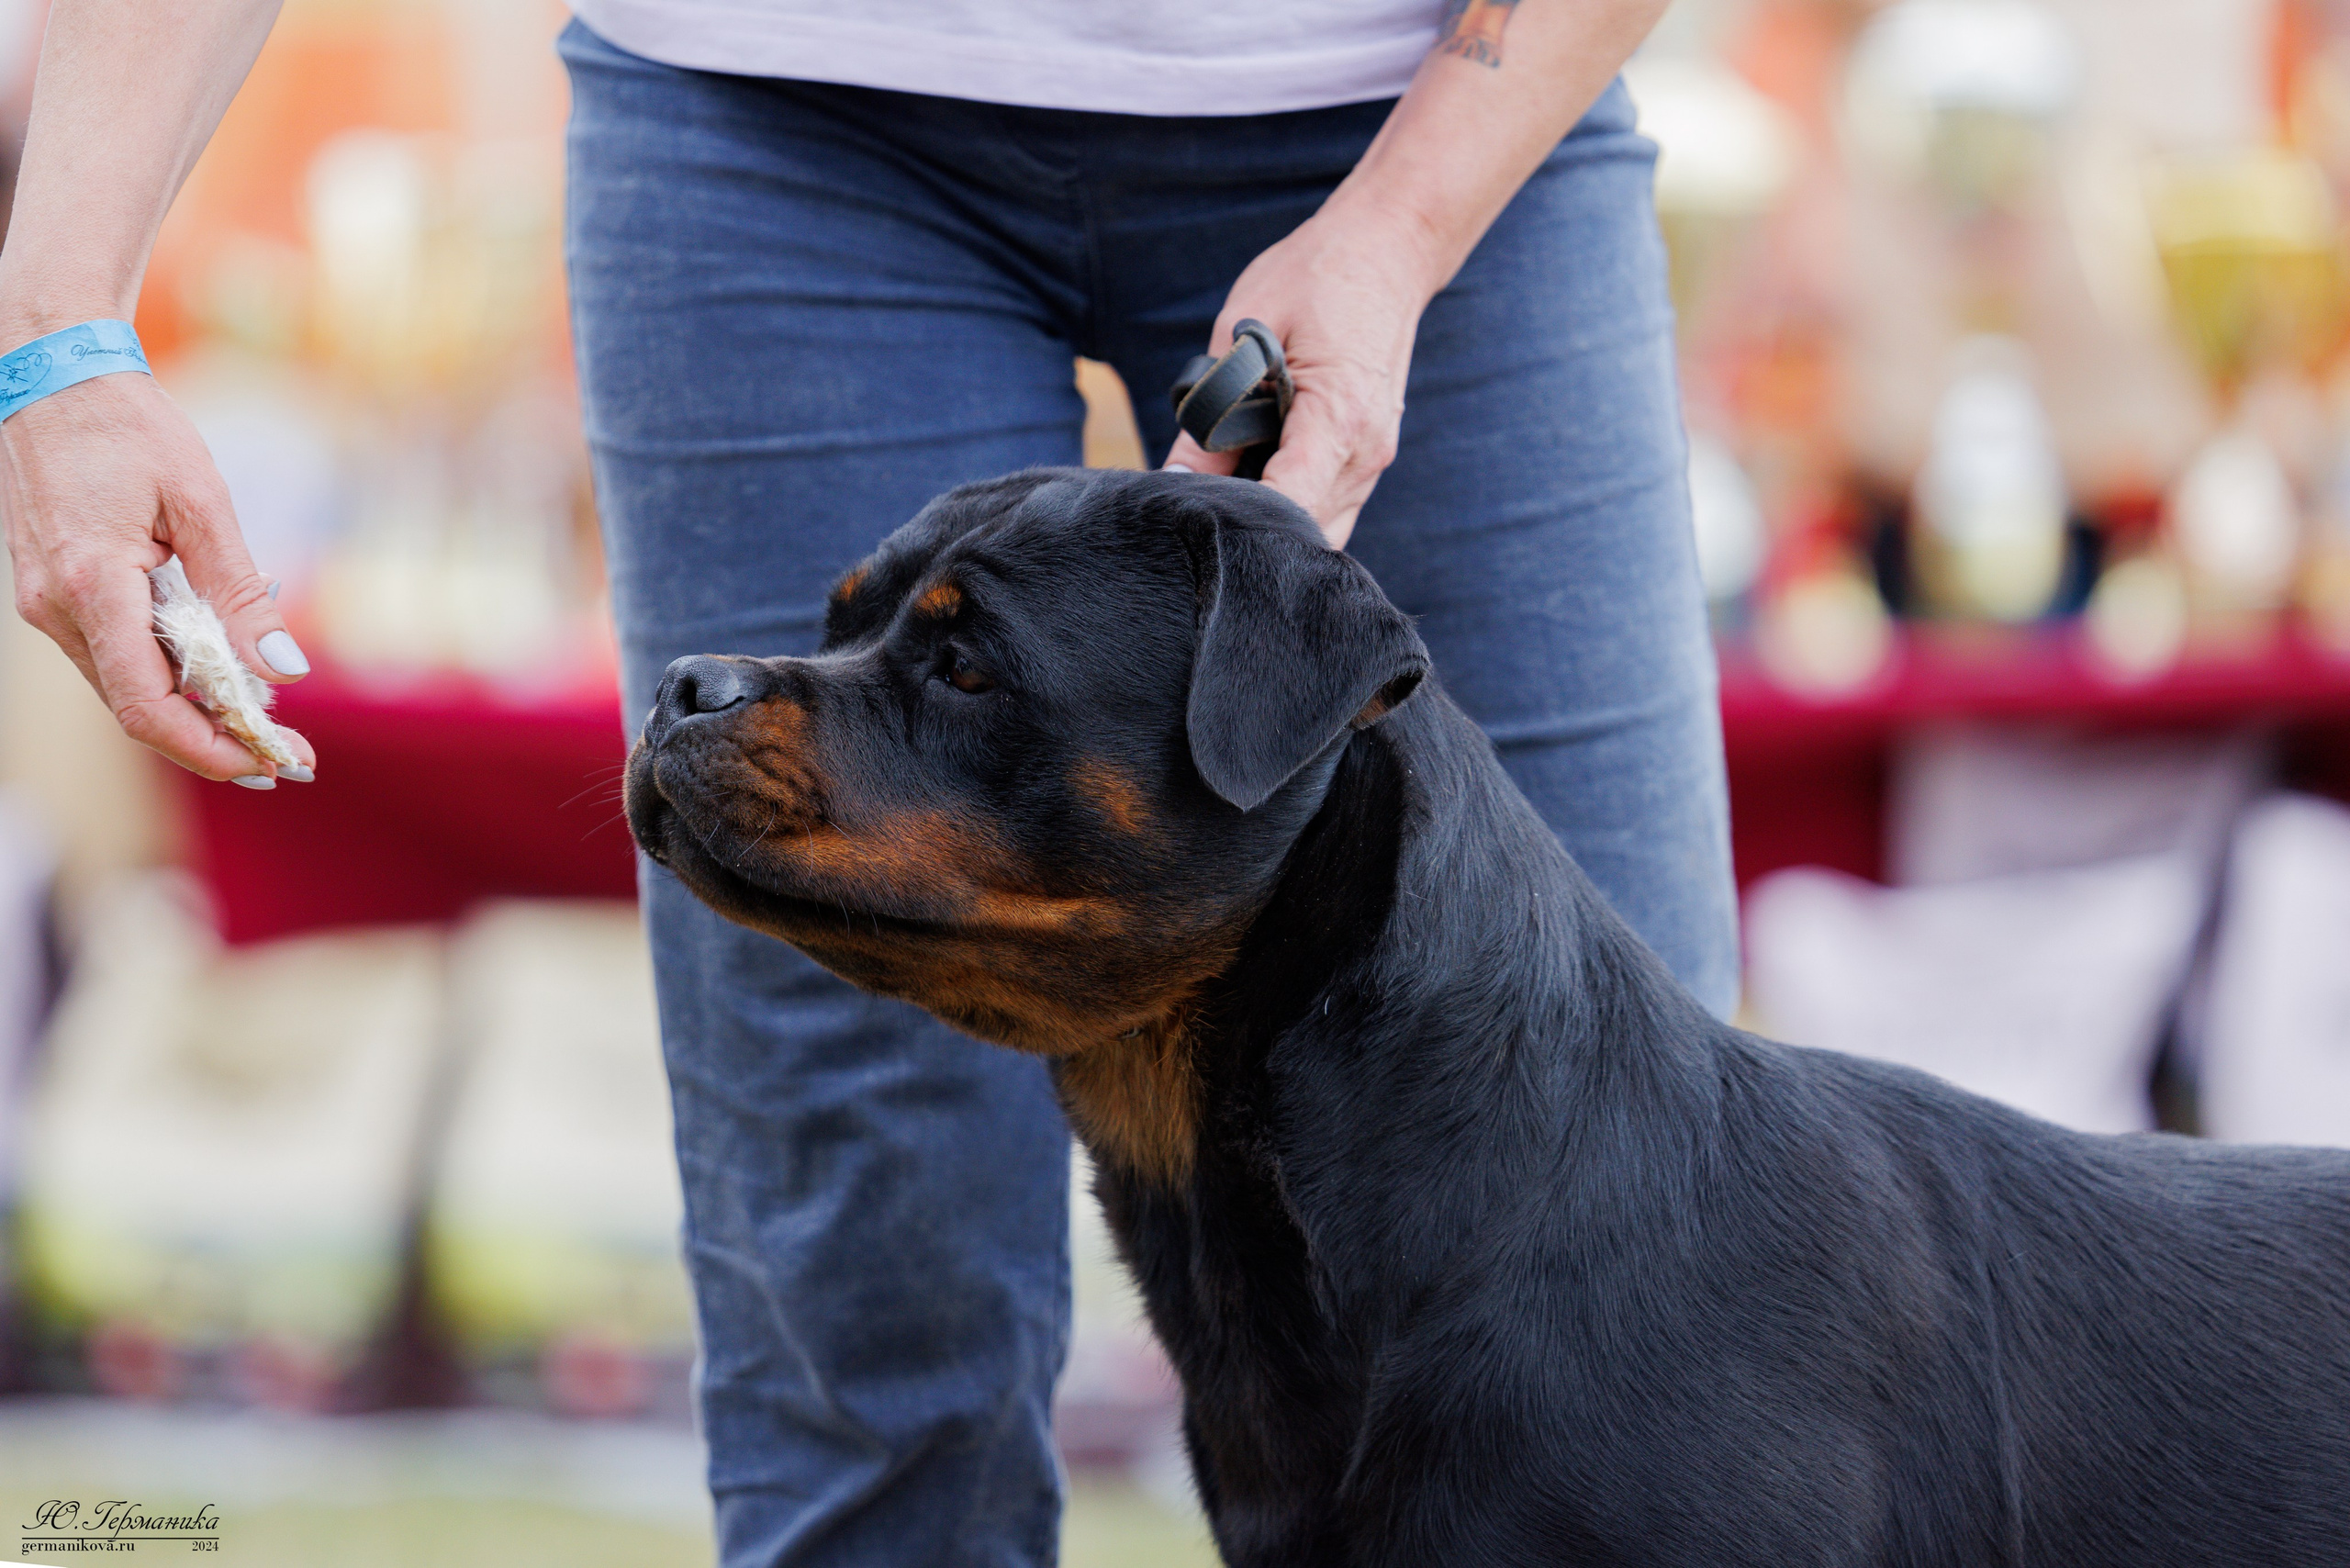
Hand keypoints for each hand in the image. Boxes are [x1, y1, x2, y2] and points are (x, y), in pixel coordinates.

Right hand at [2, 364, 314, 781]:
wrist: (50, 374)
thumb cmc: (126, 427)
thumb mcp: (200, 503)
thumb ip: (239, 594)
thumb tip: (285, 669)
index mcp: (92, 587)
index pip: (148, 705)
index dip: (211, 747)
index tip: (272, 762)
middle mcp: (57, 608)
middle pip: (137, 709)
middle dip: (215, 741)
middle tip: (289, 756)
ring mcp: (47, 604)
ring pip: (124, 687)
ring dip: (193, 713)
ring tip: (266, 724)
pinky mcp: (52, 592)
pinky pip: (113, 655)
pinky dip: (166, 676)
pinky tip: (218, 678)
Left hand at [1165, 200, 1440, 550]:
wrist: (1388, 251)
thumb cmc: (1317, 277)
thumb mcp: (1245, 331)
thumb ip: (1212, 411)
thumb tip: (1178, 478)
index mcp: (1338, 417)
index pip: (1286, 505)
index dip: (1236, 520)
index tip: (1191, 512)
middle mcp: (1365, 453)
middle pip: (1302, 533)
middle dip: (1249, 527)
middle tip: (1198, 502)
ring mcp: (1373, 460)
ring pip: (1318, 530)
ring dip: (1271, 517)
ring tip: (1226, 481)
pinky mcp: (1368, 457)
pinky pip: (1328, 506)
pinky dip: (1291, 502)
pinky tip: (1256, 472)